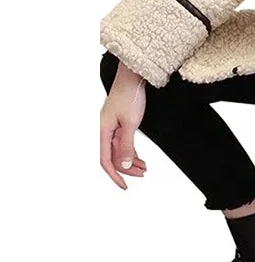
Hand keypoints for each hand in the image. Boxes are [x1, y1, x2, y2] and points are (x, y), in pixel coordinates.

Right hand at [99, 65, 147, 188]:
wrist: (133, 76)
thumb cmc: (130, 95)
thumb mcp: (130, 123)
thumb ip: (127, 145)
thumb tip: (125, 165)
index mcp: (104, 130)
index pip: (105, 160)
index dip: (114, 175)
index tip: (124, 185)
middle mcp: (106, 129)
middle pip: (113, 156)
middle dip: (127, 168)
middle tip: (142, 174)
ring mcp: (114, 125)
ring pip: (119, 149)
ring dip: (131, 160)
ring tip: (144, 168)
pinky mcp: (121, 120)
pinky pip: (124, 141)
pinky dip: (132, 150)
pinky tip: (140, 156)